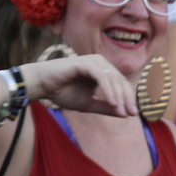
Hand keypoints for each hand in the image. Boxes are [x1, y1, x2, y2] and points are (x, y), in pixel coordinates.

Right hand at [19, 55, 137, 116]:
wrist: (42, 85)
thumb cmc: (63, 92)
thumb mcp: (88, 104)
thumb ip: (105, 107)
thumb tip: (126, 114)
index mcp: (103, 71)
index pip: (121, 84)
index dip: (128, 99)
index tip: (133, 114)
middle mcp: (101, 63)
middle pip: (120, 81)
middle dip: (127, 98)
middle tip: (131, 113)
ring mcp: (94, 61)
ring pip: (113, 79)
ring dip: (119, 96)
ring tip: (121, 110)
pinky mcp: (86, 62)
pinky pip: (102, 77)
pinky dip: (108, 90)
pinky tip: (112, 102)